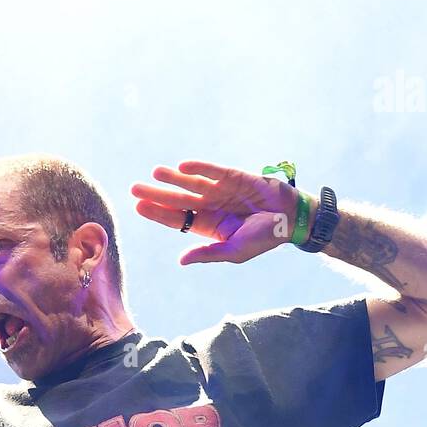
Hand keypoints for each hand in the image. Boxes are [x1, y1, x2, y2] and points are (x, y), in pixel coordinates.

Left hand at [130, 160, 304, 264]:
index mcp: (209, 226)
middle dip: (157, 193)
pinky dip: (199, 168)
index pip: (178, 218)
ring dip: (173, 178)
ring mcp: (222, 190)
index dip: (159, 213)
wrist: (291, 220)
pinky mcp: (235, 176)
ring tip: (155, 172)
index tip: (139, 206)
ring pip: (192, 183)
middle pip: (179, 199)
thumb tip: (181, 261)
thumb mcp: (234, 251)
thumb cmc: (264, 239)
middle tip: (134, 188)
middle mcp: (211, 206)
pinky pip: (213, 171)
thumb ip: (208, 254)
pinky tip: (182, 166)